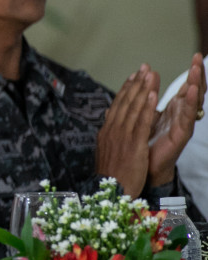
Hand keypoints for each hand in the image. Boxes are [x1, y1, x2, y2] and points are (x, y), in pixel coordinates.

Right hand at [95, 65, 157, 194]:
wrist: (110, 192)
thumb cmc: (110, 176)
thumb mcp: (106, 152)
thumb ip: (109, 134)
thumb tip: (108, 119)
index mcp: (106, 132)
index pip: (117, 106)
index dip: (126, 89)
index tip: (133, 76)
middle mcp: (112, 131)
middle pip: (125, 103)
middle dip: (135, 84)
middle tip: (144, 68)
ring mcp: (122, 137)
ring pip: (134, 109)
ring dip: (143, 90)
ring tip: (151, 75)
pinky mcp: (133, 145)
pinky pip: (142, 123)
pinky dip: (147, 108)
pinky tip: (153, 95)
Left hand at [148, 54, 204, 187]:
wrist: (142, 169)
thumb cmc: (144, 143)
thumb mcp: (144, 116)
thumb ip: (146, 100)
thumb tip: (141, 82)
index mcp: (174, 109)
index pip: (186, 87)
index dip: (192, 72)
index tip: (195, 55)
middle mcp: (181, 115)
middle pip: (193, 91)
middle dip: (197, 74)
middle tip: (198, 57)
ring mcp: (183, 124)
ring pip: (193, 101)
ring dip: (196, 84)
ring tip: (197, 69)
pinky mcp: (180, 135)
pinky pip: (186, 116)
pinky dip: (189, 102)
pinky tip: (190, 90)